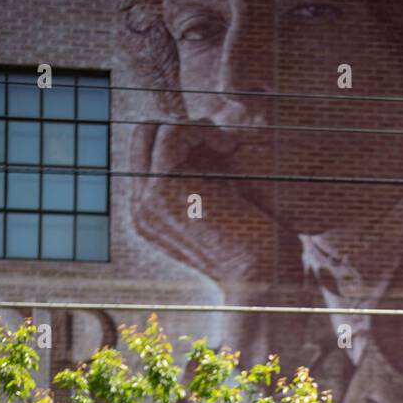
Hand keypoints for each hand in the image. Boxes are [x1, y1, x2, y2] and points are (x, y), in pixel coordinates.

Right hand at [130, 121, 275, 290]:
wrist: (262, 275)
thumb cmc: (257, 243)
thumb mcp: (220, 203)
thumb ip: (201, 175)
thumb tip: (200, 132)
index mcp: (150, 217)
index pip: (146, 156)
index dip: (181, 140)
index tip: (218, 148)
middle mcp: (140, 211)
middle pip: (141, 138)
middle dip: (180, 127)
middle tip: (218, 142)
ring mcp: (145, 202)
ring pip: (154, 131)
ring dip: (195, 128)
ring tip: (227, 147)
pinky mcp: (160, 190)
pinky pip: (171, 133)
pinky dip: (202, 130)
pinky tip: (228, 147)